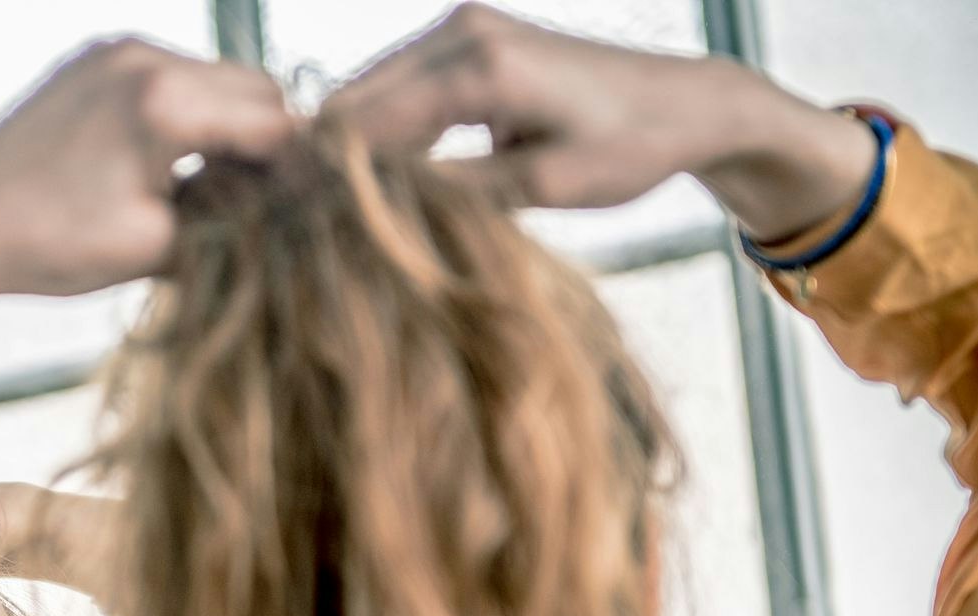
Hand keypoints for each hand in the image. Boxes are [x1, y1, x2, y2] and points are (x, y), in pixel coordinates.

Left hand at [0, 39, 296, 383]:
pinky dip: (182, 114)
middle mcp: (145, 58)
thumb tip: (286, 218)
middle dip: (265, 142)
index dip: (296, 171)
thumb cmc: (49, 245)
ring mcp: (115, 51)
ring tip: (206, 189)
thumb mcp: (157, 249)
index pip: (276, 123)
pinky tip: (163, 166)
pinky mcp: (91, 59)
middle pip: (254, 88)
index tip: (298, 212)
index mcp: (166, 102)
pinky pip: (167, 76)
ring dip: (224, 126)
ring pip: (213, 78)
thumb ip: (232, 224)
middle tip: (255, 202)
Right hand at [322, 3, 873, 239]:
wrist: (686, 102)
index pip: (370, 122)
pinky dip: (380, 130)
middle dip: (325, 160)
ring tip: (320, 210)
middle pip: (357, 99)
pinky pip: (402, 87)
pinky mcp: (469, 38)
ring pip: (372, 93)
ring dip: (348, 147)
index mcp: (483, 65)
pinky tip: (365, 179)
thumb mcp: (544, 188)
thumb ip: (456, 192)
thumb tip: (374, 209)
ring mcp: (464, 27)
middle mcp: (464, 30)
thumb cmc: (630, 147)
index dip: (325, 175)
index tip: (291, 225)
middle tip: (292, 223)